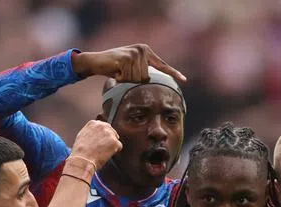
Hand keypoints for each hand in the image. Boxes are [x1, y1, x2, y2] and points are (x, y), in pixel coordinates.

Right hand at [71, 121, 123, 168]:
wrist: (83, 159)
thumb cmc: (80, 151)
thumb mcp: (82, 135)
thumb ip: (91, 131)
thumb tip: (96, 134)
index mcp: (93, 123)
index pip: (104, 126)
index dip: (103, 135)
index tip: (101, 141)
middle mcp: (102, 125)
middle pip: (112, 132)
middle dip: (109, 140)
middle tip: (103, 149)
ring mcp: (109, 133)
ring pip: (115, 140)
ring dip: (111, 146)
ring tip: (102, 152)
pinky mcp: (115, 142)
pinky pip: (119, 147)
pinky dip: (114, 152)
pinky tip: (106, 155)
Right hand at [72, 44, 186, 83]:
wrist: (96, 61)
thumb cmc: (114, 67)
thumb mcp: (131, 67)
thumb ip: (142, 70)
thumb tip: (151, 81)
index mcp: (146, 51)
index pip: (162, 65)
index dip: (173, 73)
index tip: (184, 80)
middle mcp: (142, 50)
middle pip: (145, 78)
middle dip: (133, 80)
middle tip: (123, 72)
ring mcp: (134, 53)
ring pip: (136, 80)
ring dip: (126, 80)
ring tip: (119, 71)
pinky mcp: (125, 58)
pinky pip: (127, 78)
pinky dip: (119, 78)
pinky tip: (115, 71)